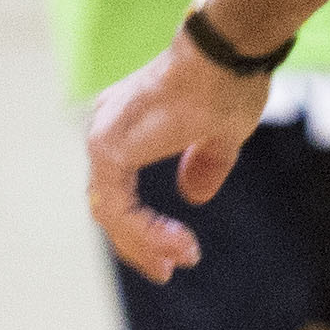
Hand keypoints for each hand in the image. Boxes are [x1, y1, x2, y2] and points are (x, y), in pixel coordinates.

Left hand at [84, 38, 274, 278]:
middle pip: (109, 206)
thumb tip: (194, 195)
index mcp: (126, 126)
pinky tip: (178, 245)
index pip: (120, 191)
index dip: (143, 228)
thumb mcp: (220, 136)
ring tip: (180, 261)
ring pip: (112, 214)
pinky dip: (146, 233)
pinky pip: (119, 210)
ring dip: (145, 244)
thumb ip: (204, 165)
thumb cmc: (228, 84)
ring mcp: (102, 138)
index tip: (175, 253)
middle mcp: (106, 130)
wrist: (225, 57)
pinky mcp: (107, 149)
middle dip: (138, 245)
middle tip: (167, 271)